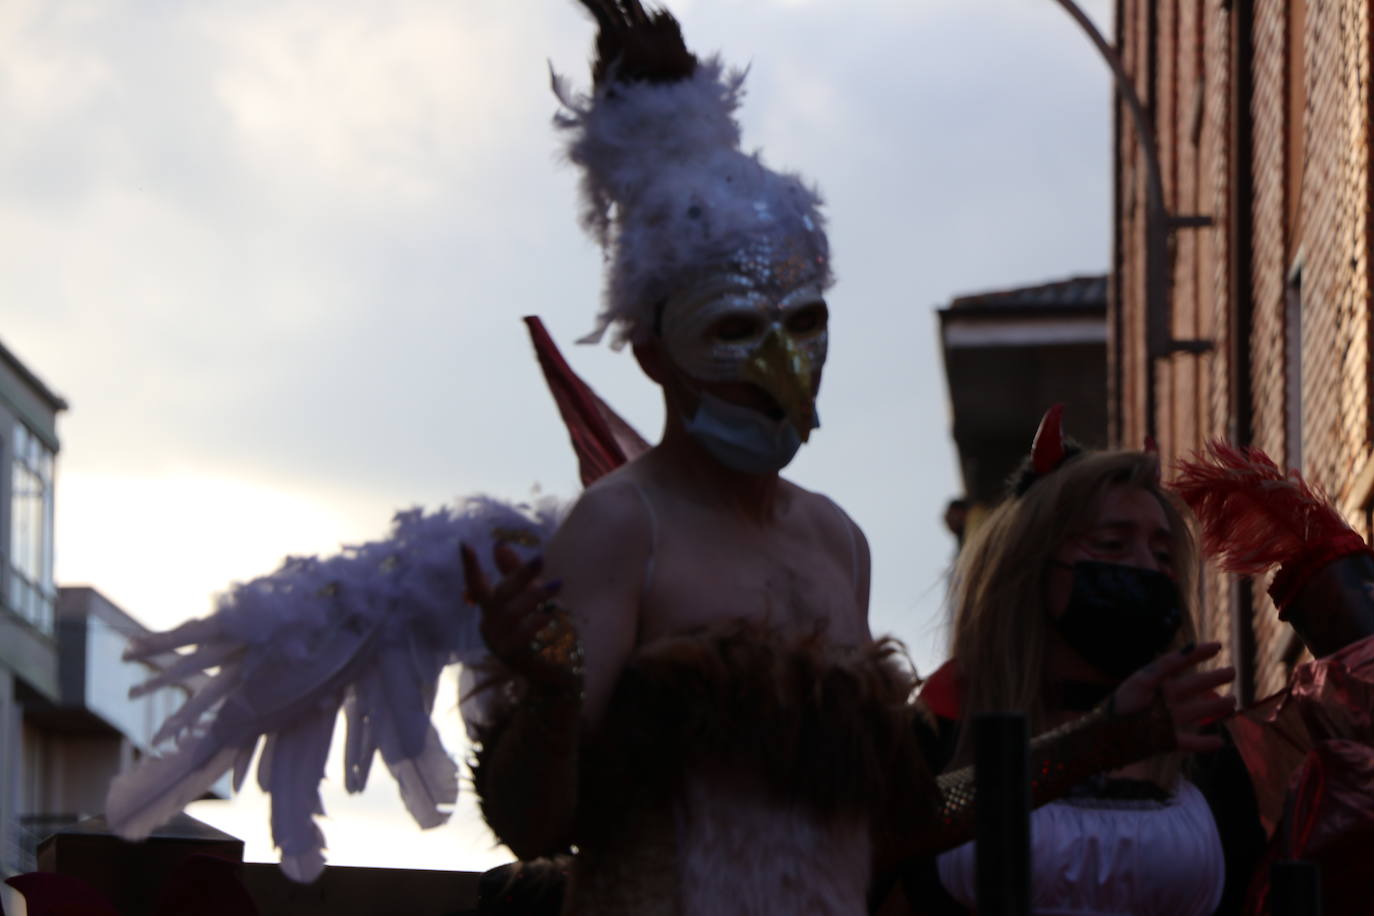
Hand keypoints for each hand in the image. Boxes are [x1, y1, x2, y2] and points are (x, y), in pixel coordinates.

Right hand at [461, 542, 582, 692]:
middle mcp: (489, 623)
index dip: (470, 566)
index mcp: (491, 608)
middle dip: (519, 575)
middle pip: (499, 594)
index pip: (477, 584)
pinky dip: (534, 622)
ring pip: (511, 612)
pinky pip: (521, 635)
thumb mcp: (528, 596)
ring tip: (558, 585)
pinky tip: (549, 613)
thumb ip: (513, 572)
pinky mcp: (511, 656)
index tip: (464, 545)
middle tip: (541, 559)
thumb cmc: (539, 630)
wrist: (552, 670)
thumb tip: (499, 544)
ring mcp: (498, 640)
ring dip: (534, 596)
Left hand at [1111, 641, 1236, 752]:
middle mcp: (1162, 699)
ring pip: (1195, 712)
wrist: (1104, 738)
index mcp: (1154, 683)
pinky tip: (1219, 742)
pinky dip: (1203, 743)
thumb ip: (1164, 667)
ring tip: (1232, 701)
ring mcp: (1165, 720)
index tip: (1218, 645)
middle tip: (1232, 671)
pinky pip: (1188, 741)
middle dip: (1211, 679)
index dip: (1197, 654)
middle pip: (1192, 687)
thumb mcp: (1142, 682)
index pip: (1179, 664)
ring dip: (1213, 707)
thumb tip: (1188, 649)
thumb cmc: (1121, 706)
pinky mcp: (1165, 741)